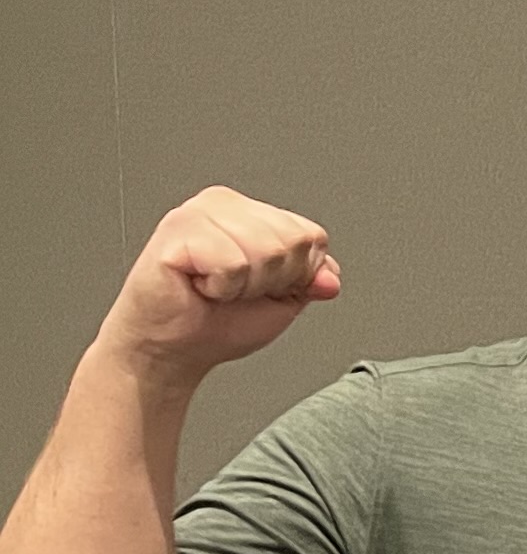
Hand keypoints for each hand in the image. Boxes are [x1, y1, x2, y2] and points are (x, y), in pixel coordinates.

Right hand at [104, 188, 339, 379]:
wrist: (170, 350)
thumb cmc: (216, 321)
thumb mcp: (283, 300)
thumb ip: (311, 279)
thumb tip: (329, 278)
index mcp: (252, 212)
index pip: (312, 236)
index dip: (296, 276)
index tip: (259, 288)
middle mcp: (225, 203)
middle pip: (294, 242)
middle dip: (271, 281)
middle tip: (233, 290)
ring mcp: (199, 212)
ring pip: (267, 251)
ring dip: (245, 286)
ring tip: (215, 288)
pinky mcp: (177, 231)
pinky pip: (233, 264)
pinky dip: (222, 287)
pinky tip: (198, 285)